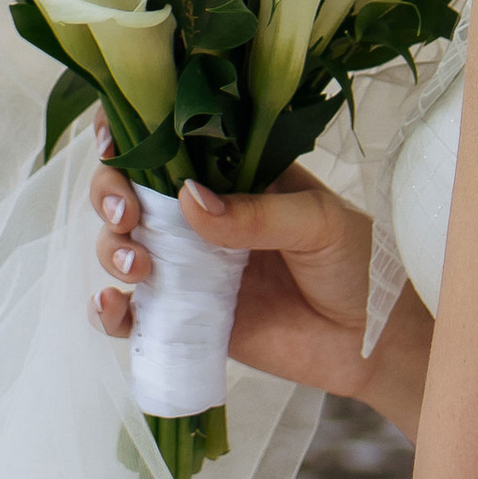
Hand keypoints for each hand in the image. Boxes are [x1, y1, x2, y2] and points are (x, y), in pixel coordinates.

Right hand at [89, 143, 429, 431]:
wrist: (368, 342)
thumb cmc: (354, 264)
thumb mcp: (318, 223)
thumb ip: (257, 213)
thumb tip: (187, 199)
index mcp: (232, 173)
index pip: (169, 141)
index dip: (131, 137)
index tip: (113, 145)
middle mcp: (200, 214)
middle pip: (128, 190)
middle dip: (109, 194)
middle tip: (127, 217)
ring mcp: (189, 266)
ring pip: (120, 246)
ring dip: (110, 250)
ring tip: (140, 270)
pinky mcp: (184, 316)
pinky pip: (134, 311)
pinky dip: (110, 308)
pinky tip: (112, 306)